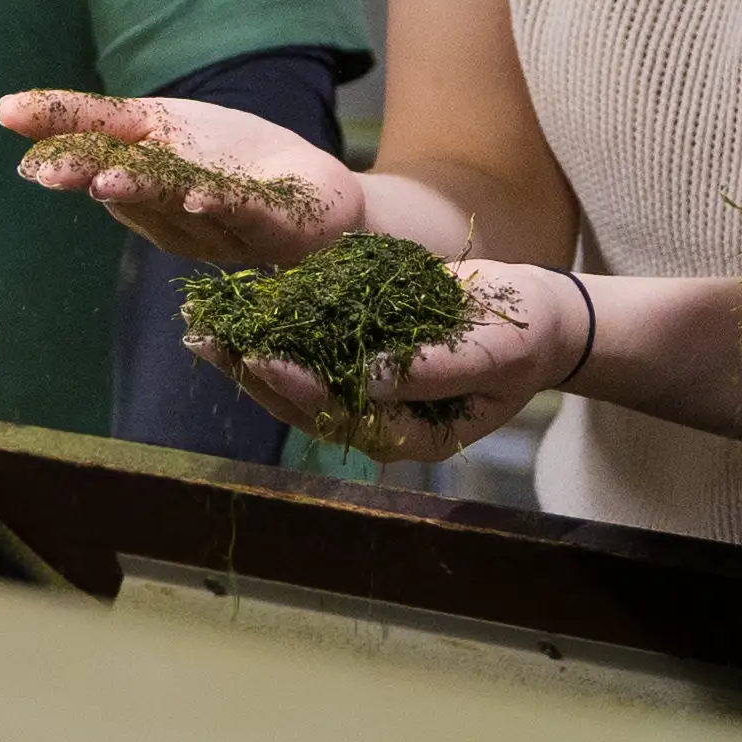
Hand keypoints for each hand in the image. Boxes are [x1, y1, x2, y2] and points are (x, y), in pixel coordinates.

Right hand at [0, 88, 361, 268]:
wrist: (316, 192)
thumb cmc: (228, 159)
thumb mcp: (155, 125)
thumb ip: (85, 120)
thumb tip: (4, 110)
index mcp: (140, 191)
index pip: (95, 162)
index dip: (61, 152)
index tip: (18, 135)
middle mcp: (173, 217)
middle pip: (129, 191)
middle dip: (91, 178)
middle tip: (51, 170)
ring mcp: (223, 226)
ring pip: (177, 206)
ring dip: (144, 193)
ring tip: (110, 179)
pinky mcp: (275, 225)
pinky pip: (243, 216)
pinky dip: (219, 205)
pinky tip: (196, 195)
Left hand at [194, 260, 577, 472]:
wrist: (539, 318)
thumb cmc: (523, 339)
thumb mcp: (492, 352)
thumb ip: (431, 370)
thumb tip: (368, 377)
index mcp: (411, 434)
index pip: (341, 415)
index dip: (297, 388)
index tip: (259, 357)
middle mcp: (380, 417)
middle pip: (302, 403)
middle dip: (252, 372)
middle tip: (205, 341)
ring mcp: (368, 386)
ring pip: (296, 379)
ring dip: (248, 354)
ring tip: (202, 328)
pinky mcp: (362, 352)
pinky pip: (310, 347)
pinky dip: (274, 327)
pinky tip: (237, 307)